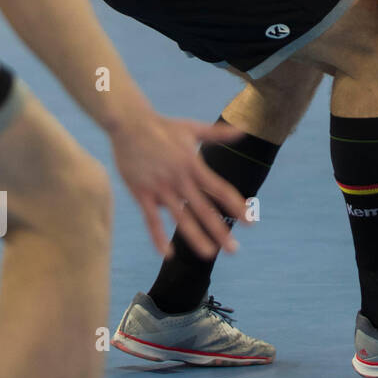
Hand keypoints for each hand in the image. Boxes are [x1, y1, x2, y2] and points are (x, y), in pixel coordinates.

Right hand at [109, 113, 248, 259]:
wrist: (128, 123)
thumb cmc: (163, 126)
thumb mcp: (193, 128)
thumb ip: (218, 134)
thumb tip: (242, 131)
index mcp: (193, 165)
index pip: (220, 189)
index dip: (235, 206)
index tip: (249, 221)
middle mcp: (179, 179)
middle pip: (204, 209)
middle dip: (220, 231)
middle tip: (235, 250)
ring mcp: (160, 188)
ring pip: (180, 218)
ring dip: (195, 237)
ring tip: (209, 254)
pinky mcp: (141, 193)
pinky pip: (151, 220)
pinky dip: (158, 237)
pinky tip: (167, 254)